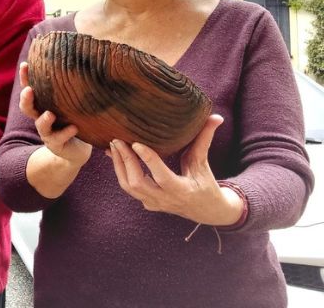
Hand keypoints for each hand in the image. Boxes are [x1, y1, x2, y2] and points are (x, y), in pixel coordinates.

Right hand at [19, 62, 91, 166]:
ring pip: (41, 126)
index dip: (25, 78)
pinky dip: (66, 132)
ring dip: (44, 120)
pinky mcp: (57, 145)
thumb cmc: (73, 120)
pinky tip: (74, 128)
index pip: (29, 88)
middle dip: (26, 98)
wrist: (75, 151)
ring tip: (50, 114)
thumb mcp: (70, 103)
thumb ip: (70, 88)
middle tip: (29, 90)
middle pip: (27, 107)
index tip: (25, 64)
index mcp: (42, 105)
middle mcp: (41, 117)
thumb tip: (80, 58)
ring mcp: (48, 132)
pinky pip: (59, 139)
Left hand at [108, 114, 243, 225]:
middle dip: (126, 161)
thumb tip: (215, 117)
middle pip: (138, 183)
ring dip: (119, 166)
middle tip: (117, 140)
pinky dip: (120, 171)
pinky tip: (114, 155)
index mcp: (182, 190)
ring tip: (113, 146)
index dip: (148, 160)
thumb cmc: (206, 184)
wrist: (207, 212)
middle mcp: (166, 200)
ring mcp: (154, 204)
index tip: (136, 143)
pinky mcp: (147, 203)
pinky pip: (129, 188)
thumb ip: (205, 139)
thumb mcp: (204, 163)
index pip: (162, 177)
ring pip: (129, 187)